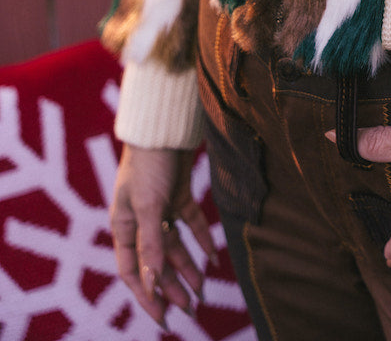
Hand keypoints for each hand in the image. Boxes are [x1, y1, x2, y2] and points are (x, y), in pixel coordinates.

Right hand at [110, 143, 216, 325]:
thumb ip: (151, 244)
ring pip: (175, 245)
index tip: (163, 317)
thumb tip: (153, 282)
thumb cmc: (148, 163)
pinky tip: (214, 258)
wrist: (164, 125)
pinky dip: (202, 240)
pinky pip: (191, 224)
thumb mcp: (148, 206)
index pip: (132, 269)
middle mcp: (141, 219)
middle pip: (156, 261)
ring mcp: (161, 207)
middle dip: (172, 286)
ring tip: (203, 291)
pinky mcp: (179, 194)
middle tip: (190, 310)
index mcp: (124, 225)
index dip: (146, 294)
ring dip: (188, 267)